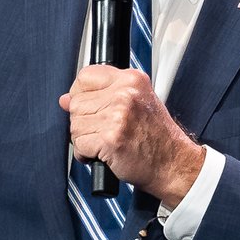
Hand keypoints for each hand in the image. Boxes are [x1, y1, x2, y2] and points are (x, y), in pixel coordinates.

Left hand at [61, 64, 205, 205]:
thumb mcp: (136, 104)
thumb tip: (66, 99)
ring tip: (105, 142)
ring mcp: (117, 116)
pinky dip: (86, 154)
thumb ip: (103, 96)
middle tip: (102, 131)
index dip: (80, 94)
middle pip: (77, 103)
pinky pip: (79, 145)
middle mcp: (125, 94)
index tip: (88, 106)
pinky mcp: (110, 139)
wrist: (173, 163)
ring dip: (85, 139)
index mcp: (132, 80)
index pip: (86, 76)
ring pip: (75, 125)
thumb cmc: (157, 138)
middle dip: (83, 121)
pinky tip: (103, 153)